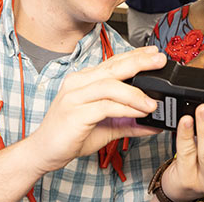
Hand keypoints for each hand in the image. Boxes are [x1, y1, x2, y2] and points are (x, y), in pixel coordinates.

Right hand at [26, 46, 165, 173]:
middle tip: (159, 59)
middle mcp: (78, 83)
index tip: (154, 53)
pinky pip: (105, 106)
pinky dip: (125, 108)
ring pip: (110, 85)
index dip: (135, 56)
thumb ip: (129, 122)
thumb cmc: (70, 136)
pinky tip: (139, 112)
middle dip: (139, 61)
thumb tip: (154, 123)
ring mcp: (75, 96)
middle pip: (113, 67)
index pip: (113, 62)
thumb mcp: (106, 127)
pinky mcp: (75, 113)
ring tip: (153, 103)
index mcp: (84, 81)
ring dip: (135, 93)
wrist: (44, 152)